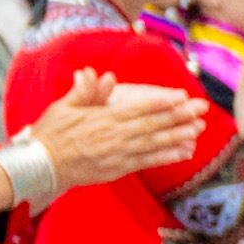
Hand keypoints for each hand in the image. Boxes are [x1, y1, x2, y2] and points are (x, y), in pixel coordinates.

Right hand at [26, 68, 209, 192]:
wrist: (41, 165)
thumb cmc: (51, 133)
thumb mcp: (62, 107)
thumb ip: (83, 92)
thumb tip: (98, 75)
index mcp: (103, 118)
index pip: (139, 108)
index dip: (162, 102)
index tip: (182, 96)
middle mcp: (115, 136)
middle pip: (154, 124)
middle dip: (180, 116)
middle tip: (202, 109)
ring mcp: (119, 154)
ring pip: (156, 143)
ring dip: (179, 135)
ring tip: (199, 128)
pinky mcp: (119, 168)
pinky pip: (149, 161)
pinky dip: (168, 156)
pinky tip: (184, 151)